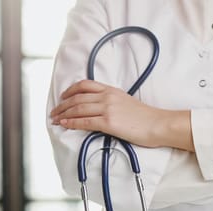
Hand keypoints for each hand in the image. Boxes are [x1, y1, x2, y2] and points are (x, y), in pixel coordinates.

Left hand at [50, 80, 192, 149]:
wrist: (158, 124)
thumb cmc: (147, 118)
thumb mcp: (128, 103)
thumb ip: (114, 103)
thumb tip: (102, 111)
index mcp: (112, 91)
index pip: (86, 85)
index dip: (71, 90)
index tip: (63, 96)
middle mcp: (107, 97)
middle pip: (78, 98)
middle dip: (62, 105)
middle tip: (54, 111)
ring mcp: (107, 109)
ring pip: (78, 109)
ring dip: (63, 114)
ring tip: (55, 119)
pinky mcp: (108, 122)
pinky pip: (84, 121)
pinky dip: (71, 122)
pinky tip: (65, 124)